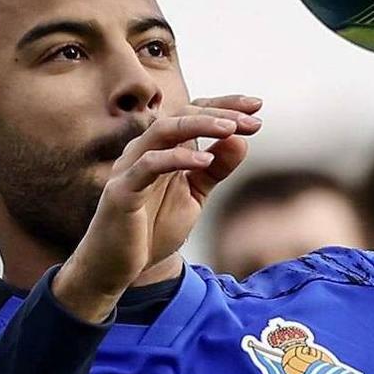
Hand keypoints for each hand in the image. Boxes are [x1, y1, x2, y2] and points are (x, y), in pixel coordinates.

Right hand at [53, 95, 262, 320]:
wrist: (117, 268)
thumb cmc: (153, 229)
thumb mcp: (194, 196)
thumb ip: (216, 170)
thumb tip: (241, 139)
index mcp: (163, 148)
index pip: (192, 112)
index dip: (223, 105)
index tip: (257, 106)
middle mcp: (145, 150)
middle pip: (181, 115)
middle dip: (219, 113)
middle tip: (252, 118)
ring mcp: (130, 167)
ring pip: (163, 130)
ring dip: (199, 125)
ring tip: (231, 128)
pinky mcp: (122, 190)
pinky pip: (148, 164)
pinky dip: (177, 158)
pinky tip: (206, 160)